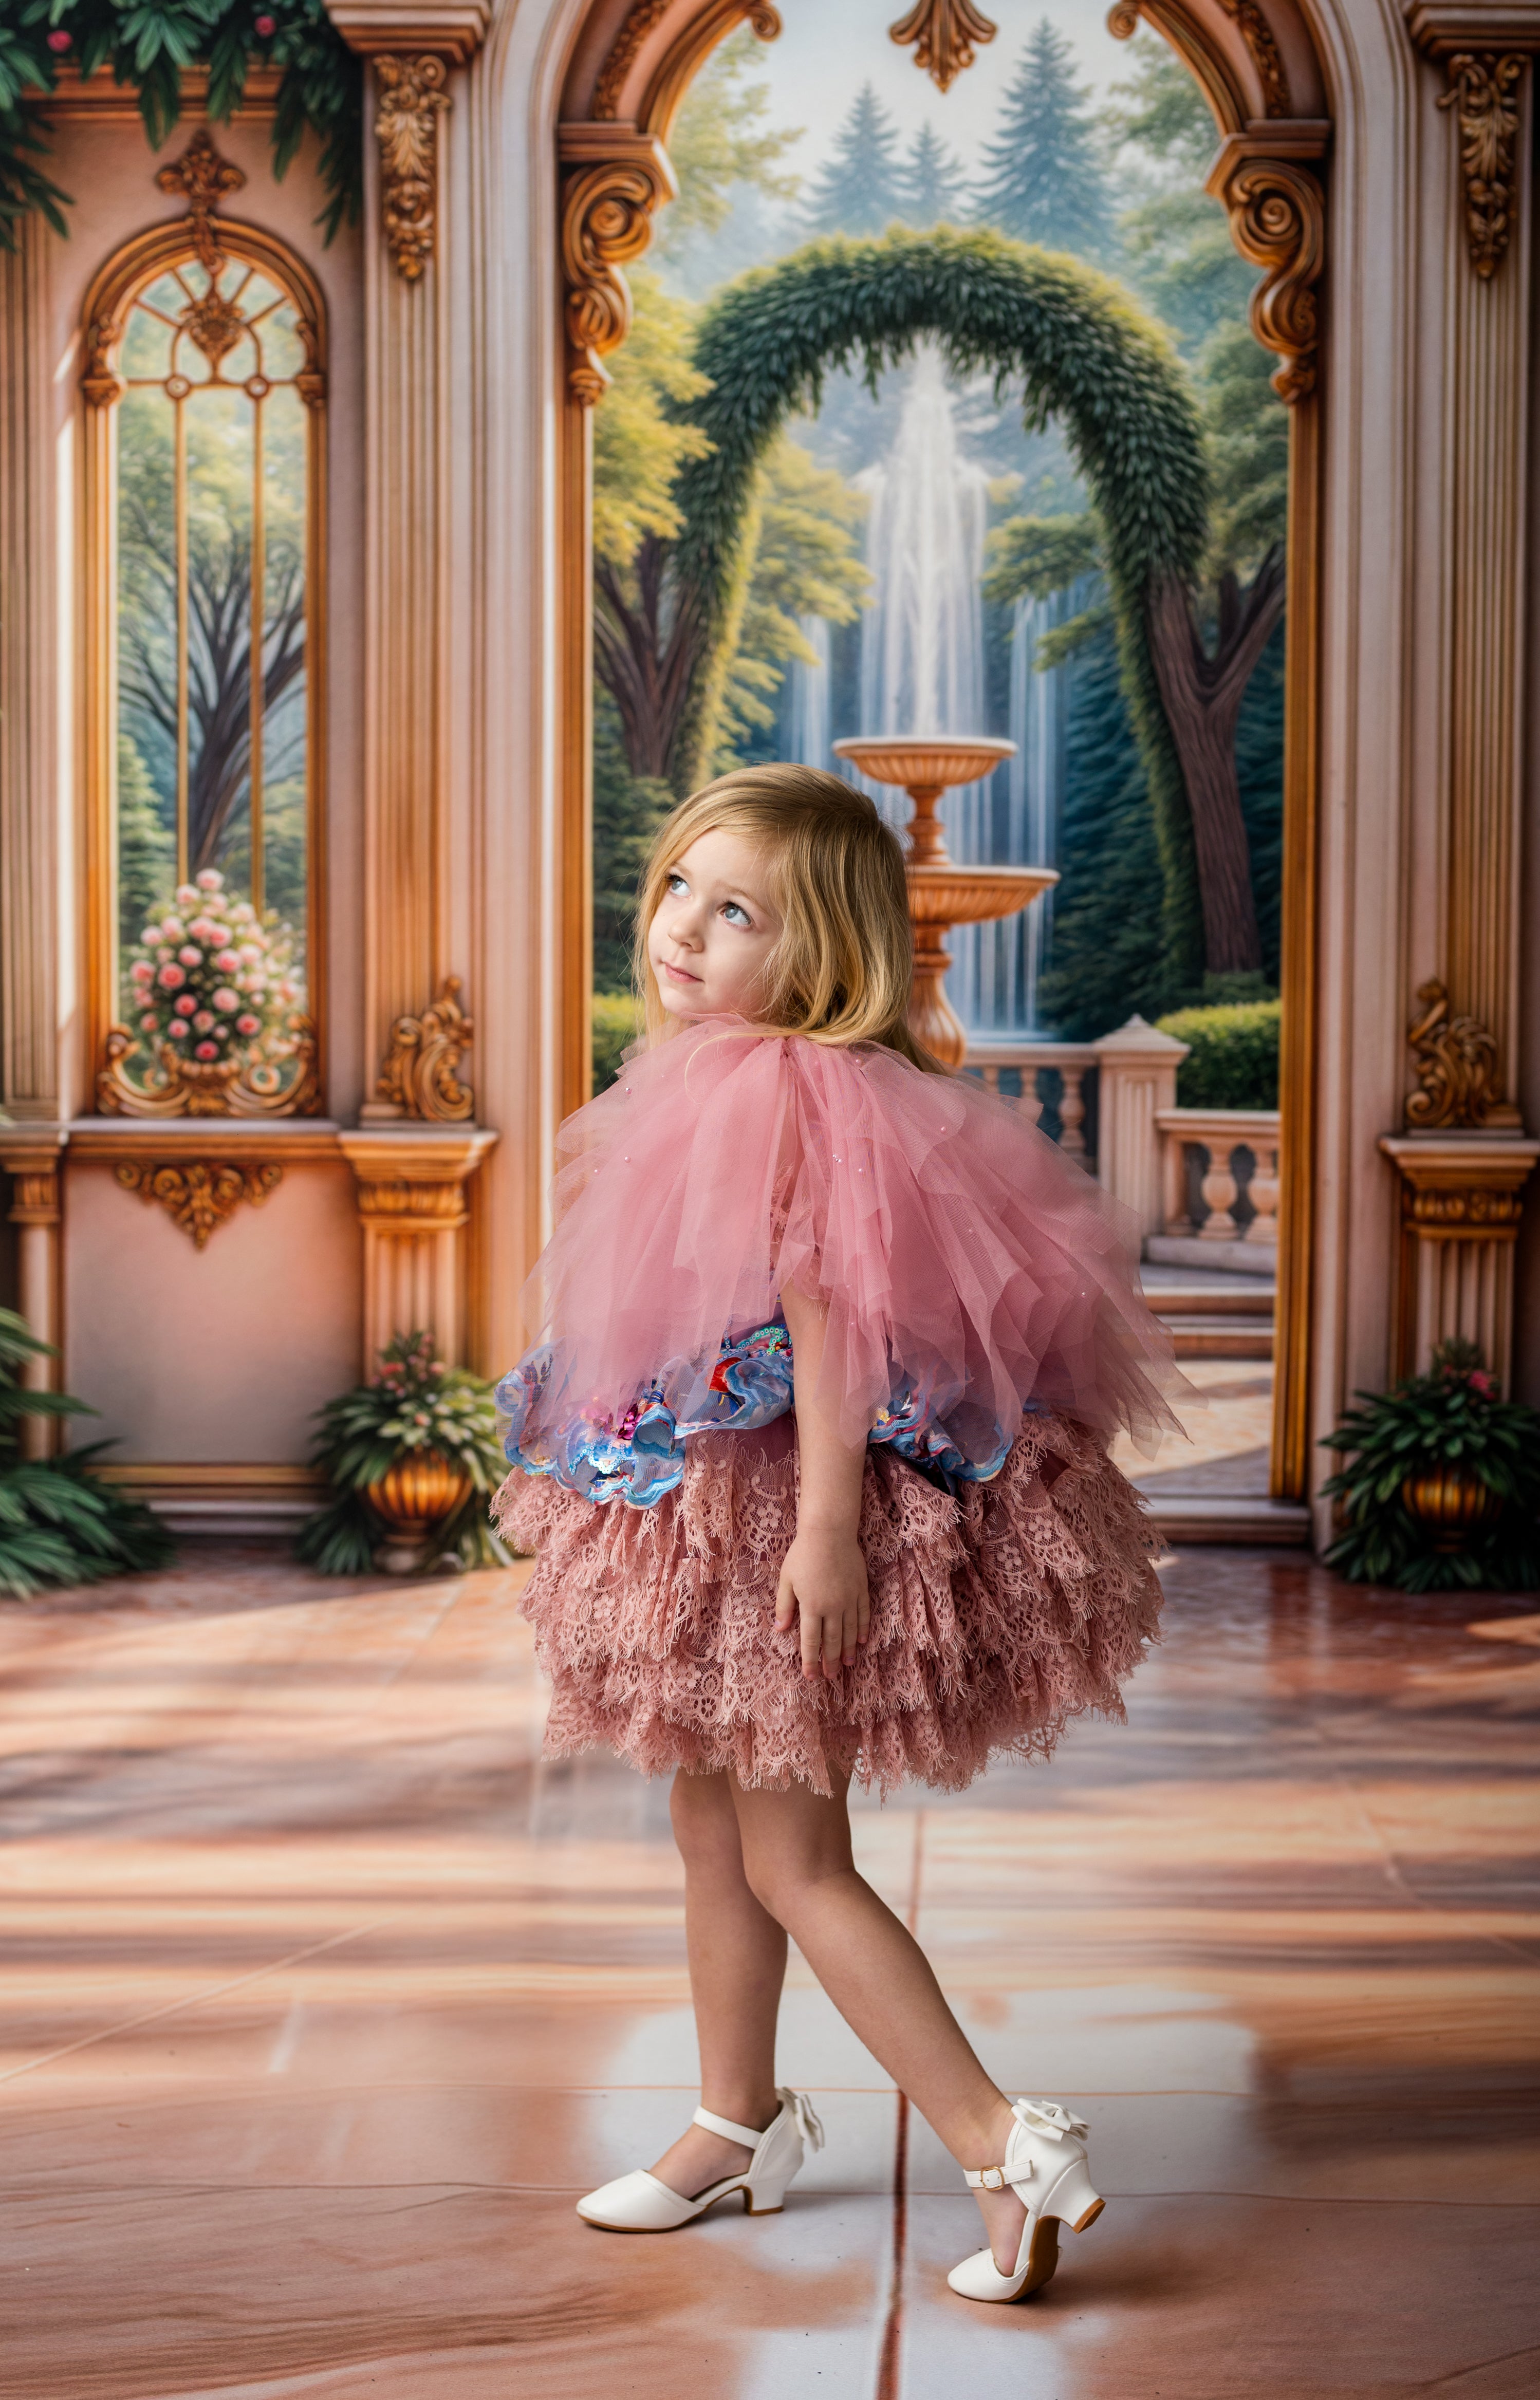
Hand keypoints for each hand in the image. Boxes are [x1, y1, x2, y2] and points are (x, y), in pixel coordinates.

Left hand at [775, 1525, 869, 1680]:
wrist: (829, 1531)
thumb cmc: (803, 1554)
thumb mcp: (786, 1580)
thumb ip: (783, 1606)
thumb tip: (780, 1630)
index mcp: (811, 1606)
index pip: (810, 1641)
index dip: (810, 1660)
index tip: (811, 1676)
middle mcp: (832, 1607)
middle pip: (831, 1641)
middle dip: (829, 1661)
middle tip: (829, 1677)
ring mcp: (849, 1599)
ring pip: (849, 1631)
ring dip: (847, 1650)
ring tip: (846, 1665)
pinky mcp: (861, 1589)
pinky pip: (864, 1614)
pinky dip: (863, 1629)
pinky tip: (861, 1641)